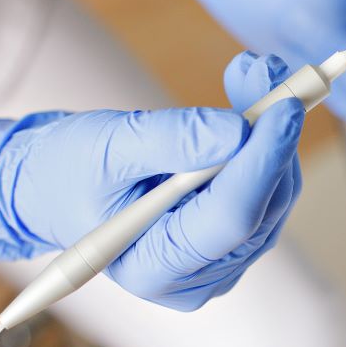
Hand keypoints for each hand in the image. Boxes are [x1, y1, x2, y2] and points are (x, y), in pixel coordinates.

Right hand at [0, 52, 302, 310]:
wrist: (61, 187)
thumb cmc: (71, 170)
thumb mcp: (108, 146)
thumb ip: (171, 140)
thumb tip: (239, 131)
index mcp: (155, 267)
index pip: (232, 218)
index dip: (262, 161)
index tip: (285, 107)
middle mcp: (199, 275)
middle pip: (264, 205)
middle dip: (272, 133)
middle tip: (265, 71)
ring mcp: (222, 259)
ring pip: (275, 192)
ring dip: (272, 128)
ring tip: (253, 75)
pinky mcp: (235, 236)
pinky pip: (269, 186)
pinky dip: (267, 139)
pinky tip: (252, 102)